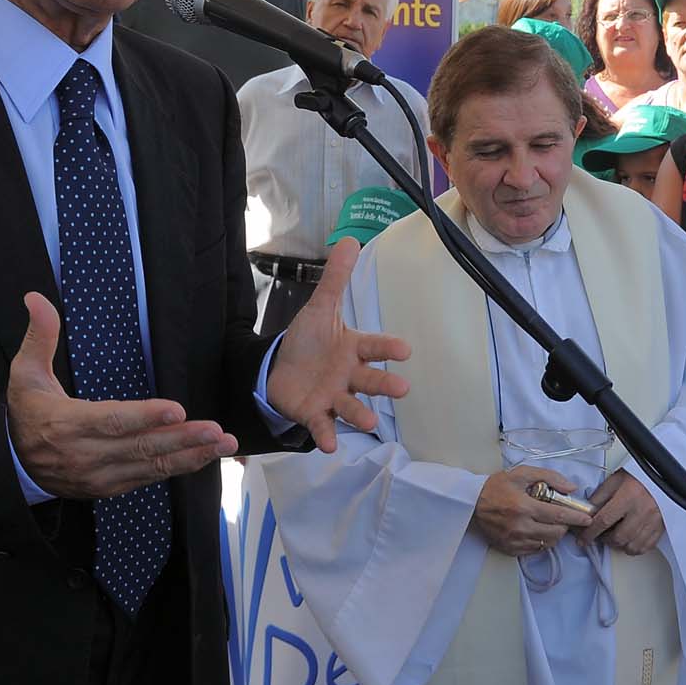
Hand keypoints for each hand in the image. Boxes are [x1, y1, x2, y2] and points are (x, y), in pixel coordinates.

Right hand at [8, 293, 236, 498]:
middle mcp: (85, 455)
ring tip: (223, 444)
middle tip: (217, 431)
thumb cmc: (26, 411)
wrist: (11, 462)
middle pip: (140, 447)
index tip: (177, 410)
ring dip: (190, 456)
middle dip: (182, 439)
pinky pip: (147, 479)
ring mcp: (98, 476)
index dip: (145, 417)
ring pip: (150, 467)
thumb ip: (39, 336)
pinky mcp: (108, 488)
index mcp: (66, 424)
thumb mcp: (24, 372)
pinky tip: (202, 456)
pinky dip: (177, 469)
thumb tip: (36, 298)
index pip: (112, 421)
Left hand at [264, 238, 410, 450]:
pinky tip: (330, 445)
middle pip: (370, 379)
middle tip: (402, 389)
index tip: (404, 350)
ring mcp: (333, 396)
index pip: (374, 347)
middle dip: (385, 384)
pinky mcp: (315, 413)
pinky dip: (327, 435)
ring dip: (360, 413)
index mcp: (353, 348)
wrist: (281, 369)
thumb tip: (350, 239)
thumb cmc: (309, 340)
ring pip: (351, 406)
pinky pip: (323, 426)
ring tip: (368, 421)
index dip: (388, 349)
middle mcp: (349, 375)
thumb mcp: (320, 308)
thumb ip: (336, 279)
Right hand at [472, 466, 593, 556]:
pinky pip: (535, 550)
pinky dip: (541, 541)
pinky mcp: (509, 549)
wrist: (472, 503)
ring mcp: (514, 540)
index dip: (576, 518)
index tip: (587, 518)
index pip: (558, 516)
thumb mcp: (522, 473)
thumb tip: (571, 488)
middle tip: (563, 517)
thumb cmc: (497, 486)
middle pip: (555, 533)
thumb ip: (549, 477)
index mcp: (524, 506)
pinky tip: (538, 530)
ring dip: (554, 534)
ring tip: (550, 523)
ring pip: (547, 543)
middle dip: (565, 526)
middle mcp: (520, 526)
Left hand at [580, 470, 665, 554]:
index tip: (583, 539)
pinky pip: (645, 547)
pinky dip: (634, 547)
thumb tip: (588, 512)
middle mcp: (642, 511)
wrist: (663, 475)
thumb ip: (600, 496)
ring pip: (631, 546)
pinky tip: (629, 539)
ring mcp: (653, 521)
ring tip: (616, 536)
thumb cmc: (639, 475)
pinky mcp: (661, 527)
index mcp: (628, 496)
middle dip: (605, 539)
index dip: (590, 533)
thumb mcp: (616, 479)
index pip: (604, 520)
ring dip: (619, 544)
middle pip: (618, 537)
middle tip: (601, 534)